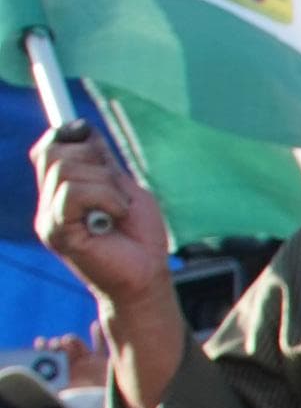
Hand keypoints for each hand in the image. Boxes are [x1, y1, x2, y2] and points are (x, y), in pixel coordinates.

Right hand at [33, 130, 171, 308]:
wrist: (148, 278)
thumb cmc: (140, 239)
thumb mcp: (124, 189)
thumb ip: (101, 163)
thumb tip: (80, 129)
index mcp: (62, 193)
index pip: (46, 150)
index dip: (65, 134)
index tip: (87, 134)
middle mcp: (49, 205)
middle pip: (52, 152)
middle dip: (91, 158)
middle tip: (115, 189)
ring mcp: (50, 220)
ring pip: (65, 170)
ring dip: (105, 184)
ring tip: (118, 209)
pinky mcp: (57, 232)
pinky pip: (73, 192)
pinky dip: (105, 197)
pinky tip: (115, 216)